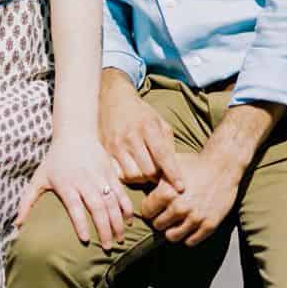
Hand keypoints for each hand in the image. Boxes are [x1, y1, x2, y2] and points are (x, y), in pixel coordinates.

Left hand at [15, 134, 131, 249]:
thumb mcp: (38, 177)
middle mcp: (85, 180)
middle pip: (97, 206)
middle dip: (104, 228)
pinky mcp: (110, 171)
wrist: (75, 132)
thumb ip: (27, 201)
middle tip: (108, 248)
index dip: (80, 223)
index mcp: (66, 184)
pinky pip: (120, 191)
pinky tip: (129, 220)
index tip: (86, 240)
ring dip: (118, 220)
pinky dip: (126, 206)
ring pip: (112, 200)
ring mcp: (100, 175)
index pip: (75, 207)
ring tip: (120, 238)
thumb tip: (16, 225)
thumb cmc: (55, 159)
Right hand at [99, 71, 184, 192]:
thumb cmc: (140, 113)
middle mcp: (131, 137)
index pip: (162, 155)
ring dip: (142, 178)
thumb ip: (167, 143)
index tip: (181, 187)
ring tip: (144, 169)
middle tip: (158, 173)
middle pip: (148, 171)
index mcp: (148, 127)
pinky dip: (127, 177)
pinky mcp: (105, 153)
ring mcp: (116, 146)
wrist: (113, 100)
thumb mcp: (158, 121)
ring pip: (133, 177)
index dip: (172, 173)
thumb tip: (174, 168)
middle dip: (157, 176)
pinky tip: (131, 169)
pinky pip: (119, 176)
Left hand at [148, 138, 244, 247]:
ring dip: (172, 230)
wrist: (224, 165)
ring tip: (176, 221)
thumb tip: (135, 180)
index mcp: (167, 192)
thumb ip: (155, 175)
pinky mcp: (209, 225)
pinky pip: (191, 241)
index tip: (155, 205)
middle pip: (158, 225)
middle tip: (166, 213)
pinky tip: (189, 225)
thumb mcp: (172, 165)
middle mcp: (180, 207)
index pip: (146, 212)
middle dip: (160, 219)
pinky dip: (188, 235)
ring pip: (172, 237)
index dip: (149, 207)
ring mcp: (195, 218)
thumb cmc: (196, 163)